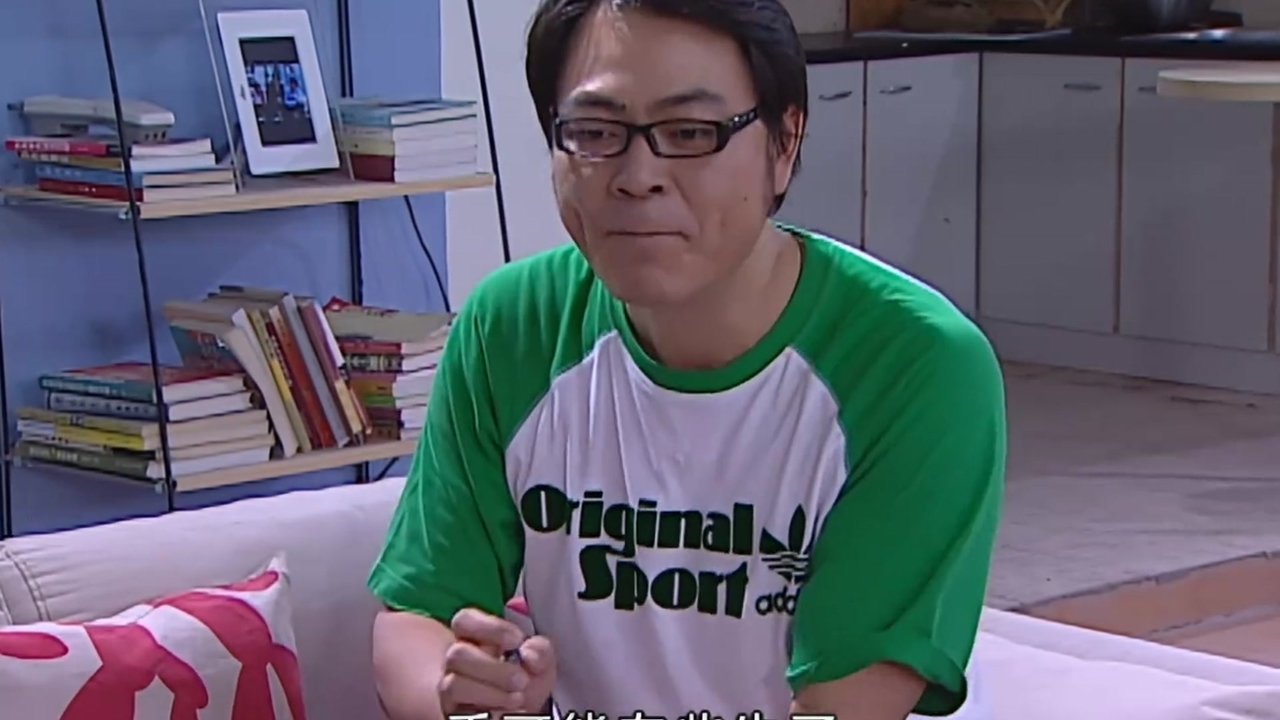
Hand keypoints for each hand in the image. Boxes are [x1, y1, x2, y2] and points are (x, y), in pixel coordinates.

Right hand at [438, 607, 556, 716]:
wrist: (521, 711)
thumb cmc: (525, 680)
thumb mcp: (540, 661)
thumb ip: (540, 650)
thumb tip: (530, 654)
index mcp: (473, 638)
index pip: (465, 620)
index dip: (491, 628)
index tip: (517, 641)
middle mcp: (456, 661)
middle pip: (457, 654)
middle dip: (493, 668)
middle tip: (521, 679)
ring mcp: (450, 688)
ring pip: (452, 685)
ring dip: (490, 693)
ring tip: (517, 698)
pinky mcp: (454, 712)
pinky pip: (459, 713)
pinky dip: (489, 711)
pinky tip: (508, 712)